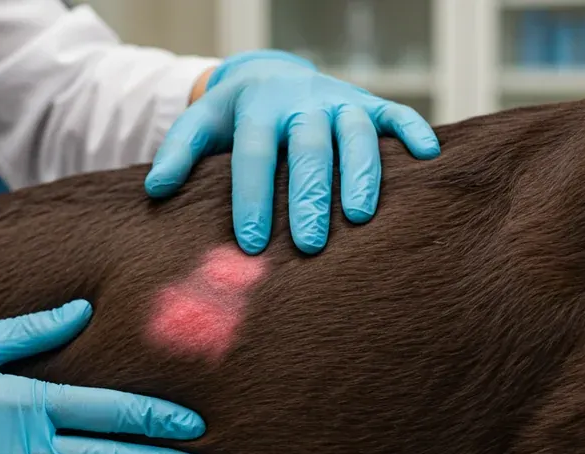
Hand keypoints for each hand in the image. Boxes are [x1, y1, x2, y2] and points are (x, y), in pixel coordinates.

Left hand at [145, 49, 440, 254]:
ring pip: (356, 132)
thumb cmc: (233, 118)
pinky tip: (428, 159)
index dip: (252, 198)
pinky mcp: (369, 103)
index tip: (251, 243)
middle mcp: (302, 102)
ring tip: (359, 218)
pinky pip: (396, 113)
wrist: (270, 78)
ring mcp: (340, 101)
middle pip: (308, 147)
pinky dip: (414, 132)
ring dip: (361, 174)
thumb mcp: (199, 127)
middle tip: (308, 244)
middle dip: (308, 196)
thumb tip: (157, 188)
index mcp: (257, 109)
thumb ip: (179, 154)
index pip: (254, 154)